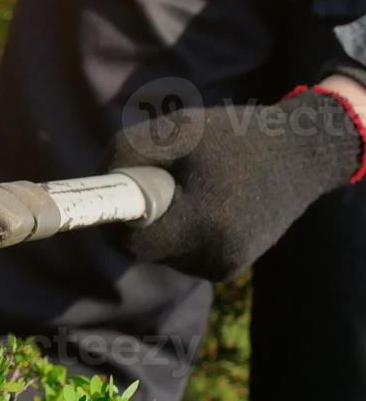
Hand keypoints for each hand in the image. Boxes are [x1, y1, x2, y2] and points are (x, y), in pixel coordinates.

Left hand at [109, 82, 365, 280]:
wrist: (304, 155)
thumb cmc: (237, 136)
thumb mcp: (178, 131)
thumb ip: (127, 154)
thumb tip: (96, 183)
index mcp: (203, 224)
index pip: (131, 242)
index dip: (115, 219)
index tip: (113, 196)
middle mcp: (214, 257)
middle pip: (144, 250)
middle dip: (140, 219)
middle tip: (158, 182)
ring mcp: (222, 268)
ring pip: (163, 253)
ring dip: (163, 224)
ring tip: (193, 189)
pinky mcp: (228, 269)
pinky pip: (184, 254)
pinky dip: (183, 231)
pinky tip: (209, 205)